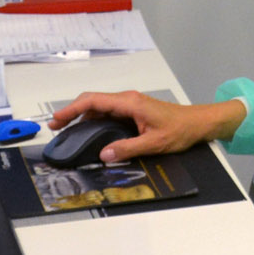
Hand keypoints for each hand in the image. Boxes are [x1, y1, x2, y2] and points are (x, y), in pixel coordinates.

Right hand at [48, 91, 244, 162]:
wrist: (198, 123)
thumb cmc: (180, 129)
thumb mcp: (154, 143)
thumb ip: (127, 148)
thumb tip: (103, 154)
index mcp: (130, 103)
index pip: (93, 101)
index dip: (72, 110)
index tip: (57, 120)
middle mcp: (127, 100)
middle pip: (92, 101)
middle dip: (71, 112)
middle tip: (55, 127)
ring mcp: (130, 104)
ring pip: (99, 107)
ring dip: (82, 117)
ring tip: (67, 132)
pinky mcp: (133, 111)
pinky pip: (108, 113)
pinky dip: (94, 120)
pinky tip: (88, 133)